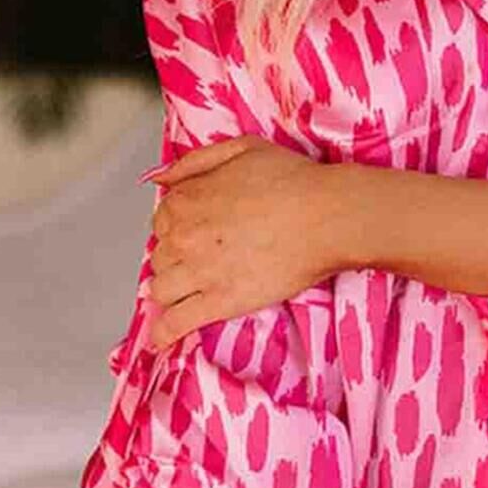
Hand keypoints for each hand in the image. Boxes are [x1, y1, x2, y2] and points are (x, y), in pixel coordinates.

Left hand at [143, 136, 349, 348]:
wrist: (326, 217)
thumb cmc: (293, 181)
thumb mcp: (242, 148)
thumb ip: (196, 161)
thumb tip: (160, 179)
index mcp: (186, 199)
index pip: (162, 220)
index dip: (179, 227)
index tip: (196, 234)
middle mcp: (183, 236)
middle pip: (160, 255)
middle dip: (176, 258)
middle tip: (203, 260)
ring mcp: (198, 272)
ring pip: (161, 290)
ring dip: (171, 291)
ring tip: (188, 293)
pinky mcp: (219, 302)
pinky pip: (176, 323)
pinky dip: (164, 332)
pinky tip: (161, 338)